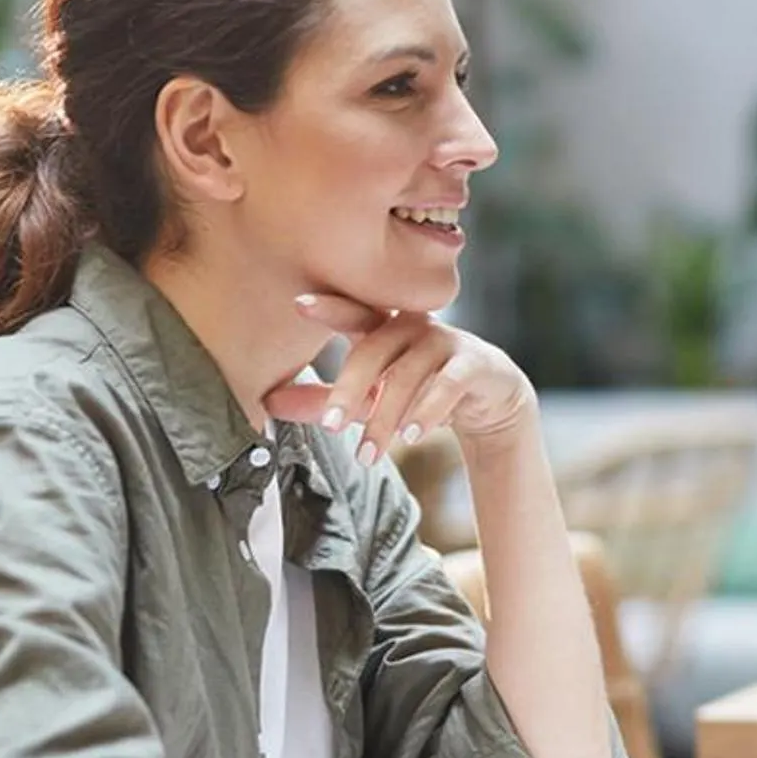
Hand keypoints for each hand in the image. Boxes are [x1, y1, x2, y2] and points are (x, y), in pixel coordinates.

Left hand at [267, 294, 535, 462]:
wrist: (487, 398)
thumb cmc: (420, 389)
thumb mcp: (370, 397)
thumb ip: (325, 399)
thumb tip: (268, 404)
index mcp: (383, 326)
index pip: (353, 312)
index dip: (329, 306)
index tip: (299, 304)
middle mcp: (413, 326)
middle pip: (375, 350)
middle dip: (349, 389)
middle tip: (329, 425)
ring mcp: (446, 341)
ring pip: (407, 375)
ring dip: (386, 417)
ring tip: (370, 452)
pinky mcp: (474, 363)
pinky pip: (448, 384)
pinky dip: (428, 411)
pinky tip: (413, 435)